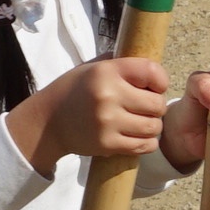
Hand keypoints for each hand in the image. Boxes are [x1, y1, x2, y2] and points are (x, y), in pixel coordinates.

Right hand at [24, 53, 173, 166]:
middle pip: (158, 104)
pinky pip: (145, 146)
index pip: (152, 72)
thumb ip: (122, 63)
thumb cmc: (75, 91)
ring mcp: (108, 122)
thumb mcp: (93, 67)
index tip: (156, 86)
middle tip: (146, 107)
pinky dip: (147, 142)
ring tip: (141, 121)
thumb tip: (152, 67)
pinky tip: (138, 136)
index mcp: (106, 71)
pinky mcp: (107, 144)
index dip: (161, 80)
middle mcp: (108, 95)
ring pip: (154, 127)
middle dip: (156, 106)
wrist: (48, 121)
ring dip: (152, 125)